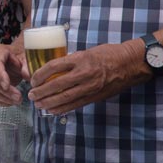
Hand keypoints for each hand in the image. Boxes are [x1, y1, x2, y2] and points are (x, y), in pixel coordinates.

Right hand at [0, 43, 27, 105]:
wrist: (15, 57)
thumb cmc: (20, 55)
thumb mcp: (25, 57)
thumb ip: (27, 66)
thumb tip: (27, 76)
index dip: (0, 76)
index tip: (7, 86)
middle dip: (5, 91)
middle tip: (19, 98)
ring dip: (3, 98)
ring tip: (17, 101)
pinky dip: (0, 101)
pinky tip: (10, 103)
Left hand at [28, 40, 145, 114]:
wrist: (131, 64)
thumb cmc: (108, 54)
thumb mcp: (86, 52)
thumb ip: (71, 60)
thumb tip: (53, 68)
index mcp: (80, 59)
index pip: (53, 67)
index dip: (40, 74)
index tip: (33, 79)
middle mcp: (84, 74)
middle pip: (56, 85)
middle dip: (41, 91)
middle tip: (31, 95)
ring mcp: (90, 87)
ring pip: (65, 97)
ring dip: (49, 102)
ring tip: (38, 104)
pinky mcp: (95, 96)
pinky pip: (76, 104)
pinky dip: (63, 108)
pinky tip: (53, 110)